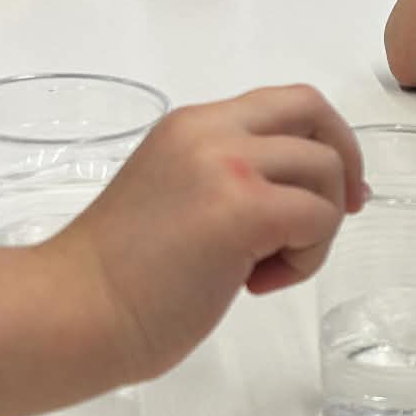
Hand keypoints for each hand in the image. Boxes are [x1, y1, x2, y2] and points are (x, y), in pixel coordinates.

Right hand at [45, 85, 363, 383]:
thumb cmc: (116, 278)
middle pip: (314, 111)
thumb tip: (302, 199)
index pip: (282, 104)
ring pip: (326, 171)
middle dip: (343, 162)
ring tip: (266, 269)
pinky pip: (319, 218)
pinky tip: (256, 283)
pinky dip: (306, 258)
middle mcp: (211, 132)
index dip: (322, 140)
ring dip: (318, 227)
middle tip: (335, 218)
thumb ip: (227, 181)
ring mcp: (229, 166)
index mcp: (192, 126)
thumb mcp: (176, 198)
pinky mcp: (246, 209)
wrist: (72, 311)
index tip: (331, 192)